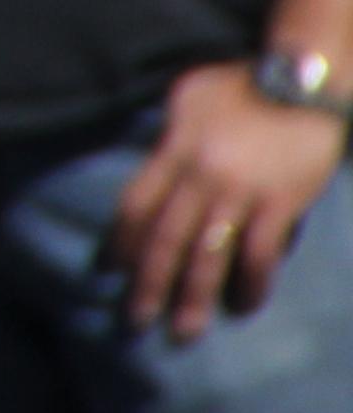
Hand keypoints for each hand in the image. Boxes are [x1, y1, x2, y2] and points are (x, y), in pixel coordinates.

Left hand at [109, 61, 347, 340]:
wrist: (303, 82)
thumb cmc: (241, 84)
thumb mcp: (187, 99)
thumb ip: (167, 137)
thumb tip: (150, 168)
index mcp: (174, 148)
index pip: (137, 203)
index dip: (122, 240)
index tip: (109, 270)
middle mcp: (201, 174)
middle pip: (166, 237)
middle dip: (149, 282)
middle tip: (135, 320)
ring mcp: (242, 191)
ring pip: (209, 253)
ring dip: (194, 294)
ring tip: (184, 330)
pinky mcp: (281, 203)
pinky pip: (260, 253)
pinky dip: (251, 283)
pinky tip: (243, 305)